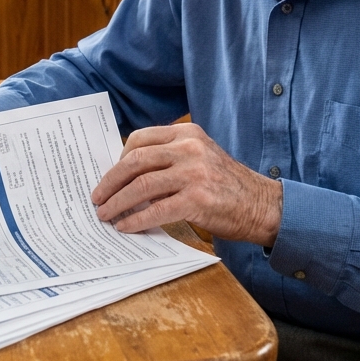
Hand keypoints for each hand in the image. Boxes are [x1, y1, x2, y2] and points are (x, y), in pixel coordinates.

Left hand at [90, 123, 282, 246]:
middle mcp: (189, 148)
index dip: (118, 159)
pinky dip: (136, 220)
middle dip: (110, 181)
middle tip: (97, 197)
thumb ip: (170, 158)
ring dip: (117, 202)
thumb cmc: (227, 185)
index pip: (140, 139)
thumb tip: (128, 175)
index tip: (109, 176)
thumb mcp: (200, 157)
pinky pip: (155, 210)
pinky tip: (126, 227)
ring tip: (106, 215)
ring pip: (140, 186)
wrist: (262, 205)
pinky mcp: (197, 200)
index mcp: (187, 133)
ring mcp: (193, 173)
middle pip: (134, 161)